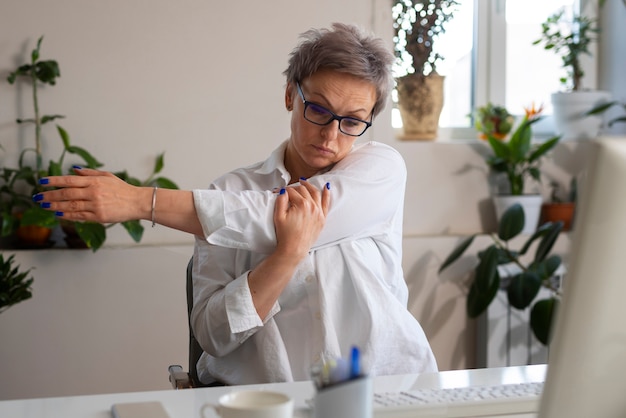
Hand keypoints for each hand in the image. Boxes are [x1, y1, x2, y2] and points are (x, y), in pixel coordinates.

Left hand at [34, 168, 150, 223]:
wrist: (137, 202)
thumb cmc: (122, 189)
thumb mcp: (107, 176)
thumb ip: (89, 173)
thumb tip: (73, 169)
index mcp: (94, 181)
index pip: (69, 180)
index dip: (54, 181)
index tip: (42, 182)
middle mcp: (93, 192)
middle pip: (66, 194)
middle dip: (50, 195)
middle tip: (37, 197)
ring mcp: (96, 205)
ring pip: (70, 206)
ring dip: (55, 206)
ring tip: (44, 205)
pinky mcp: (99, 217)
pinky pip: (79, 216)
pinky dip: (67, 215)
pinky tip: (58, 214)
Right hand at [273, 179, 330, 258]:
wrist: (294, 249)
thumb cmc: (285, 235)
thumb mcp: (278, 216)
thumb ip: (280, 201)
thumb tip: (283, 190)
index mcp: (301, 204)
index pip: (292, 191)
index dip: (283, 190)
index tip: (278, 191)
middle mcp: (312, 206)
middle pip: (303, 190)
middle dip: (294, 188)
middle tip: (288, 190)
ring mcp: (319, 212)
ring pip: (315, 193)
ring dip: (309, 186)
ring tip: (304, 182)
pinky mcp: (322, 218)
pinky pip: (326, 203)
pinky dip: (326, 194)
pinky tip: (326, 187)